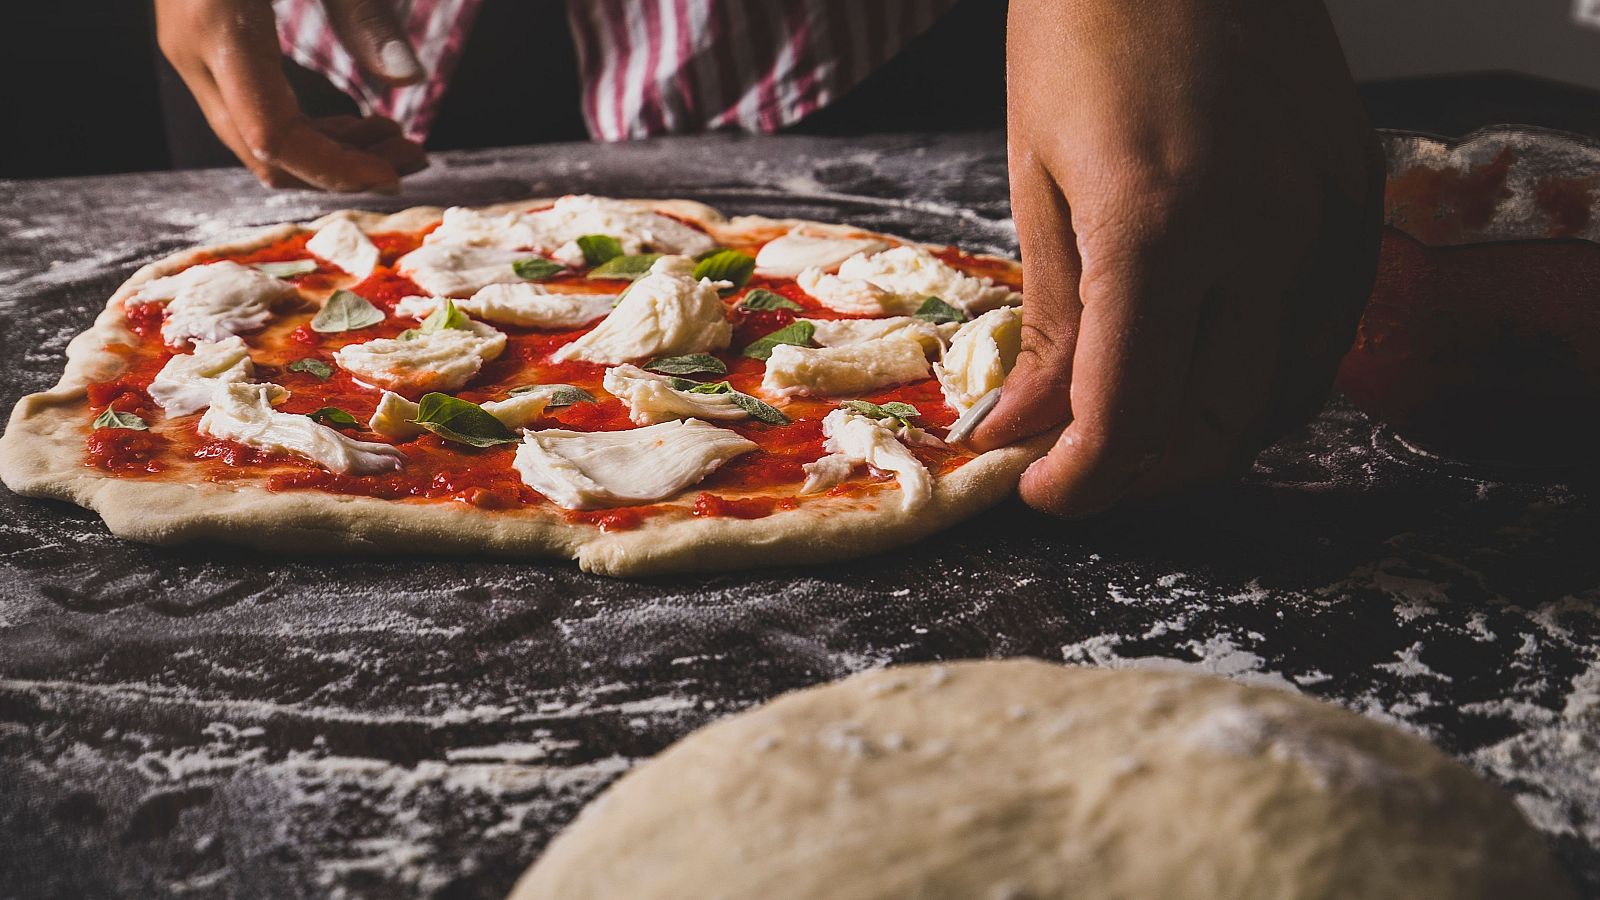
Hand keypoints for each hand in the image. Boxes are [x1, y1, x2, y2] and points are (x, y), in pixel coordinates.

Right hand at [156, 0, 429, 191]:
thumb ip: (364, 11)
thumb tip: (410, 80)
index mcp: (219, 28)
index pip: (277, 139)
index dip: (340, 169)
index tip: (402, 172)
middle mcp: (191, 49)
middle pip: (263, 153)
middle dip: (343, 166)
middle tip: (415, 152)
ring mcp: (187, 47)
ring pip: (253, 138)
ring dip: (328, 149)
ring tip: (396, 137)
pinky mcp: (197, 39)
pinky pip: (248, 108)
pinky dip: (305, 125)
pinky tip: (358, 115)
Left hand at [974, 0, 1383, 516]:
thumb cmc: (1084, 29)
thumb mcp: (1037, 179)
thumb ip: (1049, 323)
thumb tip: (1028, 431)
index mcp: (1158, 227)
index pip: (1129, 414)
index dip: (1081, 480)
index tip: (1042, 493)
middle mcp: (1263, 231)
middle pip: (1215, 424)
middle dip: (1142, 472)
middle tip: (1083, 465)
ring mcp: (1326, 213)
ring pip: (1283, 394)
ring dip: (1206, 436)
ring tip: (1139, 423)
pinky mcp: (1359, 192)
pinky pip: (1324, 332)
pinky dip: (1264, 377)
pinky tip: (1208, 365)